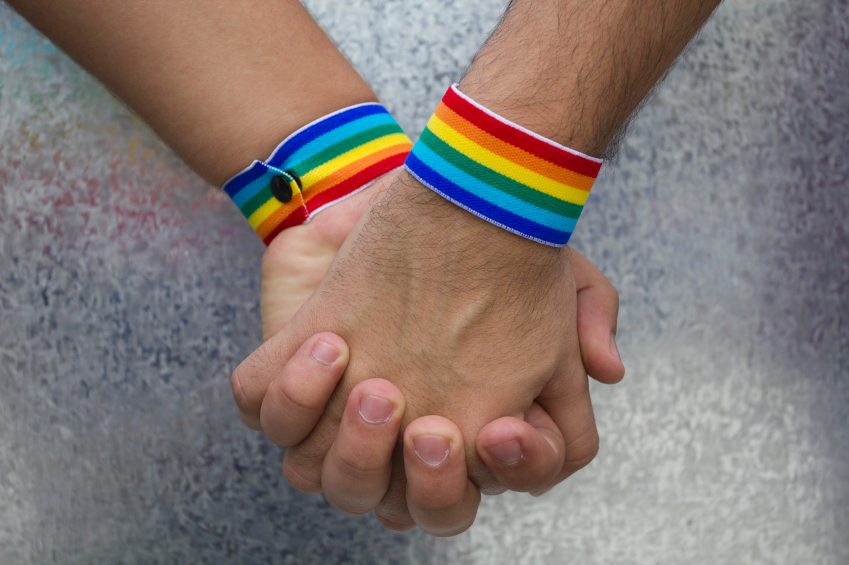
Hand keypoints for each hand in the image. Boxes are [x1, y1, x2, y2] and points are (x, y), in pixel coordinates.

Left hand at [233, 170, 622, 531]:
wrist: (415, 195)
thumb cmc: (486, 242)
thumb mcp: (554, 264)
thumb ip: (590, 314)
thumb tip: (606, 368)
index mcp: (476, 426)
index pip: (495, 484)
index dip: (507, 470)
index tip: (502, 429)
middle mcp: (407, 436)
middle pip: (415, 509)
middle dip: (424, 482)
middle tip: (429, 426)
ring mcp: (343, 415)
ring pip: (337, 483)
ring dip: (352, 451)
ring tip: (372, 386)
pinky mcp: (289, 373)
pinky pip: (273, 419)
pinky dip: (290, 401)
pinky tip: (324, 345)